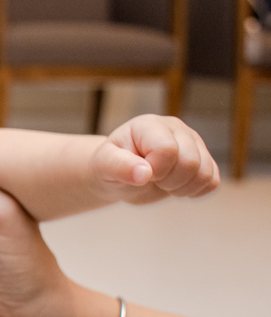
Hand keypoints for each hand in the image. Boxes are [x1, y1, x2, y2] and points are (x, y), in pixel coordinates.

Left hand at [91, 115, 218, 203]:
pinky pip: (213, 182)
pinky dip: (194, 191)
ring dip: (182, 188)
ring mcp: (194, 143)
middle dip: (168, 181)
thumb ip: (120, 167)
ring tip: (162, 183)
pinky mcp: (205, 160)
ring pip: (205, 174)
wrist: (119, 176)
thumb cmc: (110, 167)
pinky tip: (175, 187)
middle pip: (190, 163)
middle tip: (151, 180)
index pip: (167, 149)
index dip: (156, 170)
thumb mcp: (104, 166)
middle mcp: (176, 129)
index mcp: (150, 125)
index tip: (140, 173)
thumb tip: (144, 173)